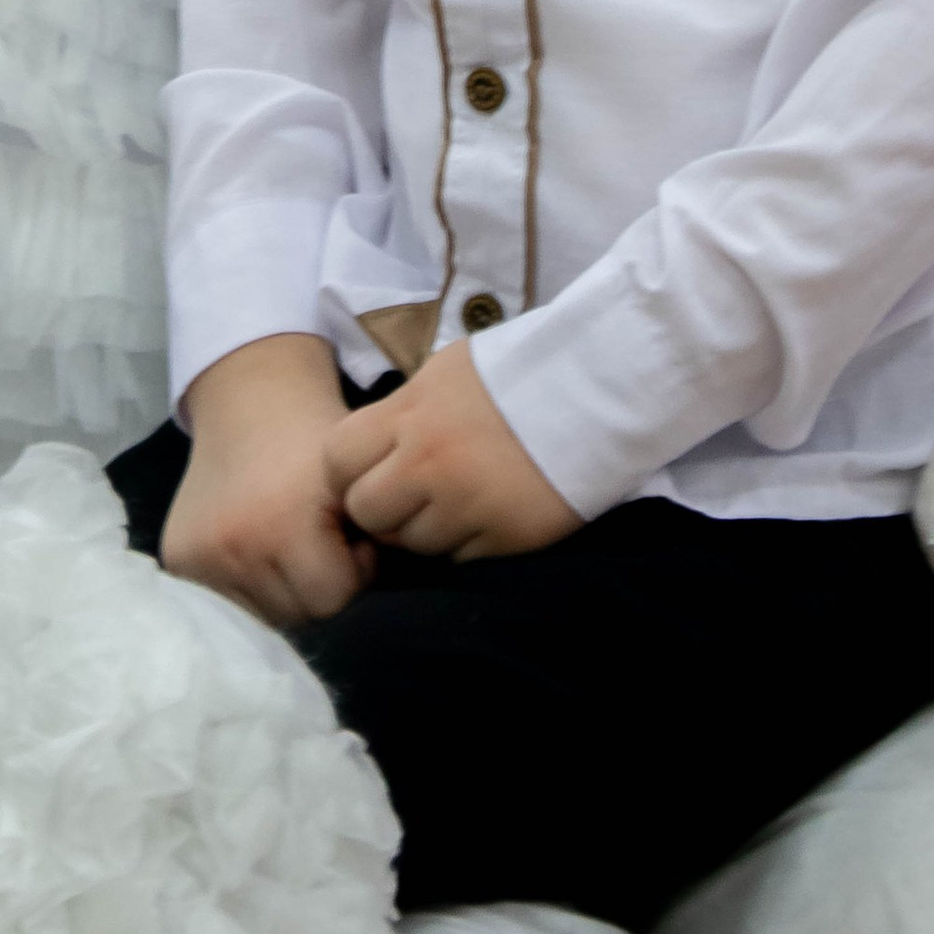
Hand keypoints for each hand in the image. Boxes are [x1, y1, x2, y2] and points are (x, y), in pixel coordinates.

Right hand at [163, 333, 372, 627]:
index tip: (346, 529)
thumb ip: (379, 535)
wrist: (251, 400)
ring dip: (283, 587)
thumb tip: (389, 587)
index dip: (351, 565)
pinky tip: (253, 544)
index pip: (332, 598)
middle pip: (298, 614)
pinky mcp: (177, 558)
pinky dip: (248, 582)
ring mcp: (198, 555)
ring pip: (265, 616)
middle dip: (316, 580)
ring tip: (286, 539)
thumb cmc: (316, 443)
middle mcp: (234, 544)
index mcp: (282, 522)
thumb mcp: (359, 479)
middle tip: (316, 535)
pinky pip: (230, 604)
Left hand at [323, 341, 581, 560]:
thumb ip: (402, 413)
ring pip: (412, 544)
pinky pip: (458, 560)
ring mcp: (465, 503)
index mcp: (410, 413)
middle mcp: (428, 461)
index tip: (373, 471)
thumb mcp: (446, 373)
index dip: (348, 473)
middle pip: (367, 512)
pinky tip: (488, 516)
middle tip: (412, 498)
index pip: (336, 460)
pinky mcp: (503, 537)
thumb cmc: (517, 373)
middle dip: (382, 512)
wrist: (597, 389)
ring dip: (426, 531)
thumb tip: (370, 452)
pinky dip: (466, 546)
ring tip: (458, 503)